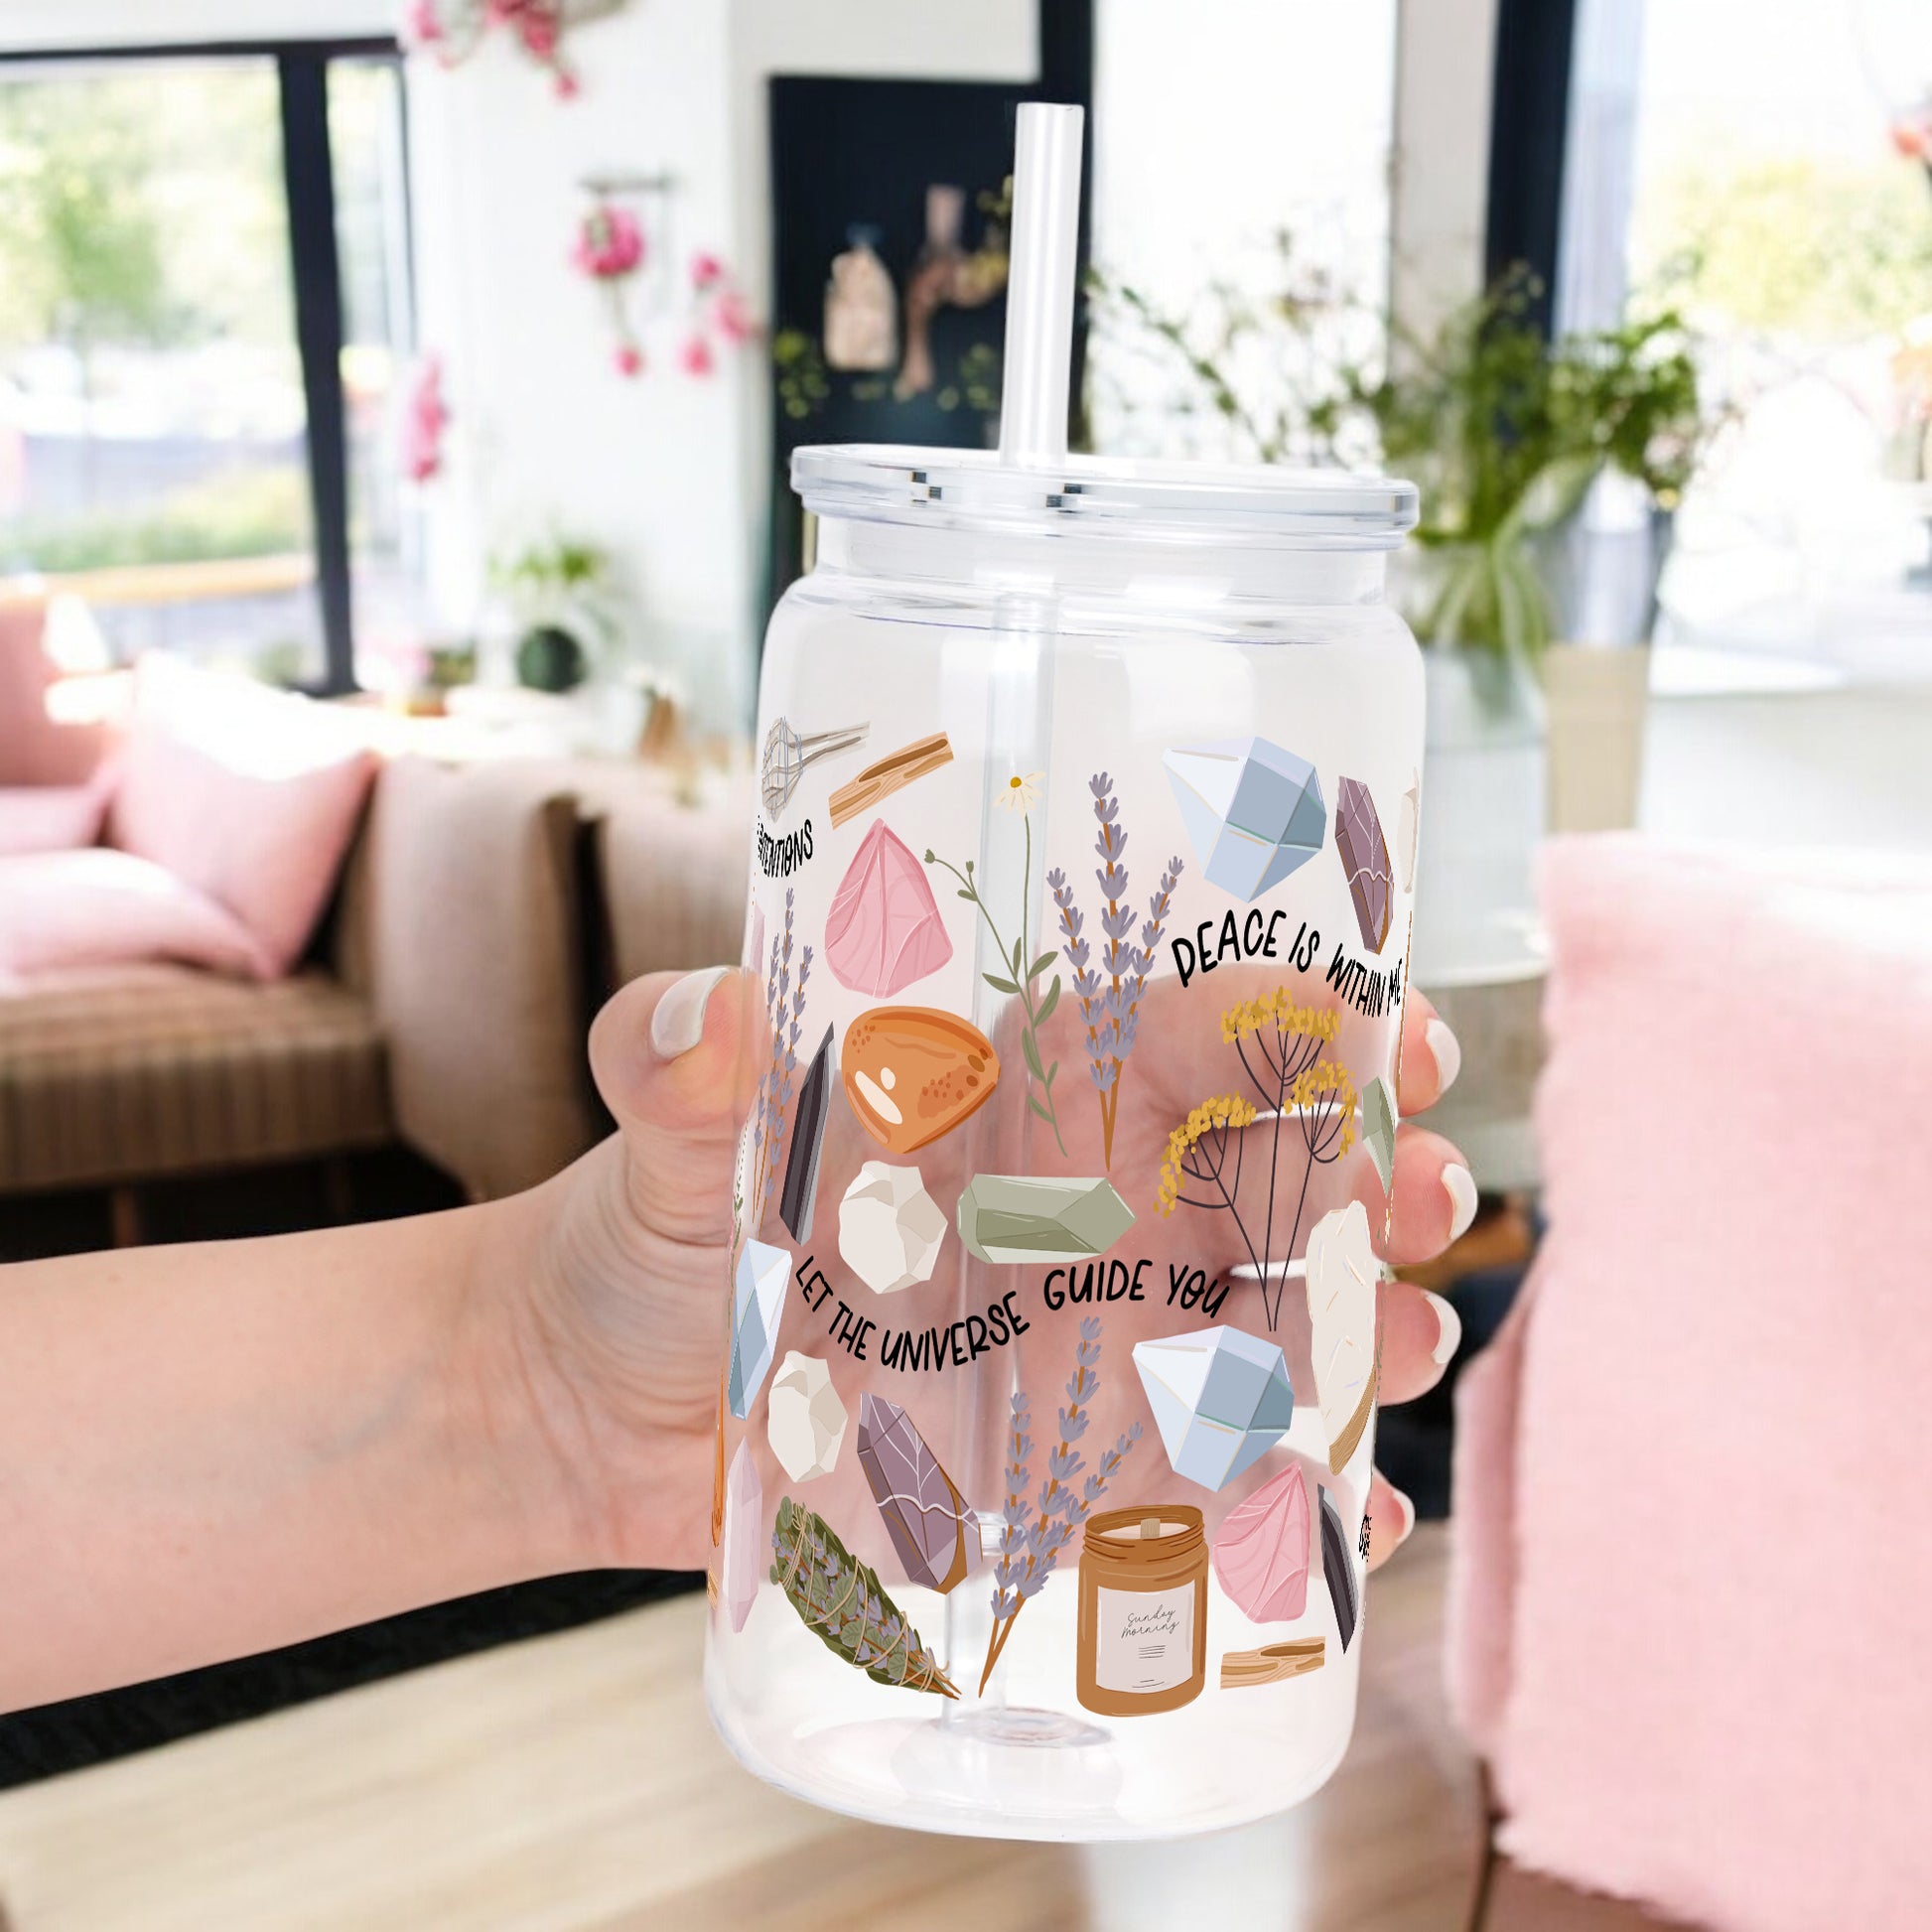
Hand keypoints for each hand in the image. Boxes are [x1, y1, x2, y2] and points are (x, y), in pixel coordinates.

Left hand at [489, 964, 1470, 1575]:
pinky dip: (1293, 1501)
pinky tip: (1357, 1524)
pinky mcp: (1054, 1464)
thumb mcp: (664, 1144)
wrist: (578, 1409)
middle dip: (1374, 1167)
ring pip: (1267, 1321)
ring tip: (1413, 1345)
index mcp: (1009, 1103)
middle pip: (1264, 1176)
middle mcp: (1067, 1214)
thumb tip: (699, 1018)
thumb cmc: (638, 1242)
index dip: (1300, 1023)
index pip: (1183, 1035)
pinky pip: (1207, 1474)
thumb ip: (668, 1068)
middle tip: (1428, 1189)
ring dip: (1368, 1325)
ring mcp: (1073, 1343)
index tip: (1391, 1030)